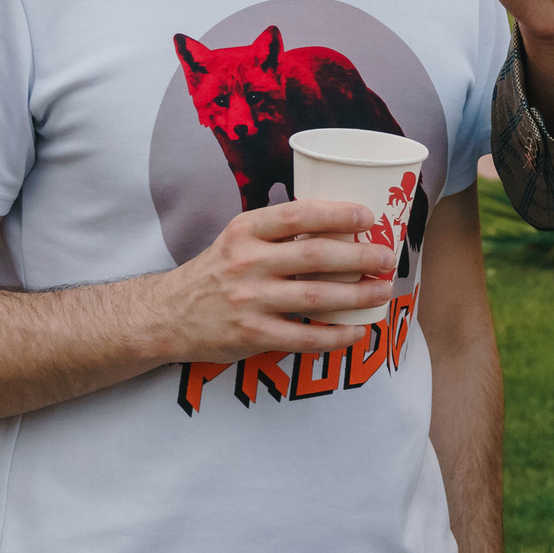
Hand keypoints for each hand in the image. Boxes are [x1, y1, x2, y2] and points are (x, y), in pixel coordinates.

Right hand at [150, 199, 394, 361]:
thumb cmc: (215, 272)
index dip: (337, 214)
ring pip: (316, 298)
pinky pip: (304, 338)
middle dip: (360, 257)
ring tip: (382, 291)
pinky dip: (336, 336)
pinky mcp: (252, 335)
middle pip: (315, 256)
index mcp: (245, 231)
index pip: (297, 215)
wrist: (166, 315)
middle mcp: (246, 263)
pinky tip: (356, 331)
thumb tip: (340, 225)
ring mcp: (249, 301)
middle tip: (387, 258)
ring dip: (357, 296)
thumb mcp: (237, 239)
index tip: (368, 217)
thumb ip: (278, 232)